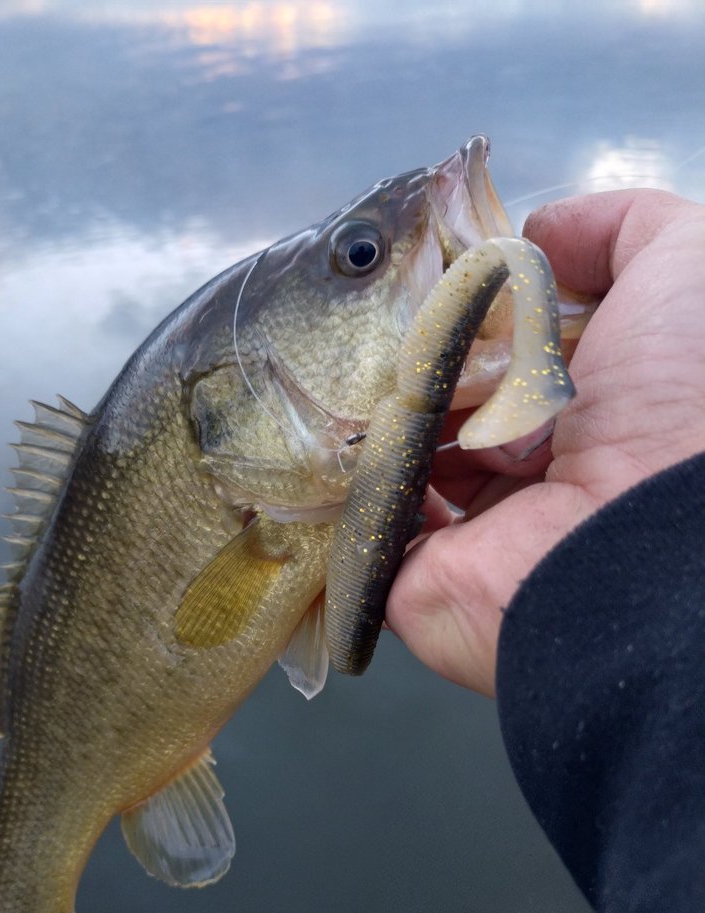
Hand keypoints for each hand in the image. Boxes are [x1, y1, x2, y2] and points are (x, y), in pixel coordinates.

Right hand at [386, 188, 704, 695]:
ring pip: (398, 456)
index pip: (503, 350)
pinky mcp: (420, 575)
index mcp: (587, 406)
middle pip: (444, 400)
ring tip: (377, 381)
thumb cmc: (676, 402)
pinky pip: (364, 525)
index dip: (468, 310)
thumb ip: (622, 229)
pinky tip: (351, 437)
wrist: (638, 537)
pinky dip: (349, 484)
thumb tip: (539, 232)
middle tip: (401, 333)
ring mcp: (474, 527)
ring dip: (380, 416)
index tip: (438, 282)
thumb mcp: (685, 267)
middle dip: (416, 360)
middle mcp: (532, 467)